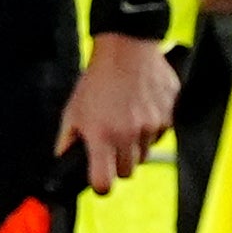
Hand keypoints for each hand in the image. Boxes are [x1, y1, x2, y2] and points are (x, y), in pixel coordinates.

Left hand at [59, 36, 179, 190]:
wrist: (126, 48)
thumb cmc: (97, 79)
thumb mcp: (73, 110)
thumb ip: (67, 140)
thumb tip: (63, 160)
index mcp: (101, 136)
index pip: (104, 182)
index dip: (100, 185)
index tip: (99, 179)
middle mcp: (128, 135)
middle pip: (126, 172)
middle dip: (118, 162)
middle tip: (111, 142)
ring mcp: (152, 126)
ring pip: (144, 154)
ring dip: (135, 145)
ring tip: (125, 120)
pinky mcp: (169, 116)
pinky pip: (160, 135)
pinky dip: (151, 128)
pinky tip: (140, 109)